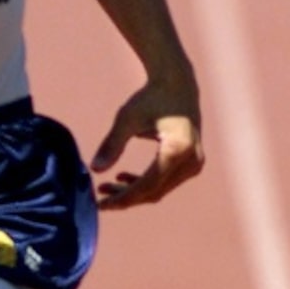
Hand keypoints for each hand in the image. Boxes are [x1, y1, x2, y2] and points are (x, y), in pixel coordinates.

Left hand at [90, 79, 202, 210]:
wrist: (177, 83)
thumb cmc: (151, 97)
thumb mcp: (127, 118)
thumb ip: (112, 144)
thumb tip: (94, 170)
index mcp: (177, 150)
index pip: (147, 185)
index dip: (122, 198)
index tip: (100, 205)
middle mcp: (191, 160)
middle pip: (154, 192)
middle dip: (125, 198)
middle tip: (99, 198)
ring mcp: (195, 164)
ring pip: (159, 190)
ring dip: (133, 193)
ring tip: (105, 187)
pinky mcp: (192, 164)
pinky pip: (166, 182)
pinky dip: (144, 184)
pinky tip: (122, 178)